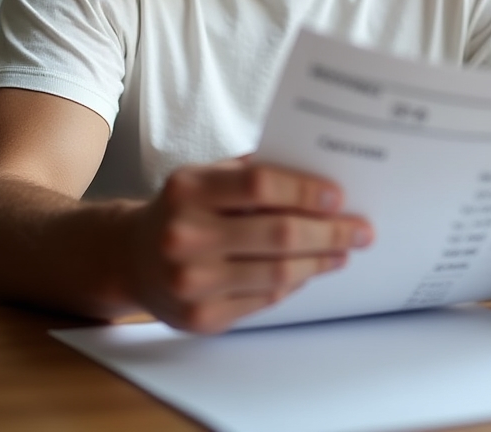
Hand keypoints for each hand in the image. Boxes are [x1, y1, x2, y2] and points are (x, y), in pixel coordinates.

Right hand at [127, 158, 372, 332]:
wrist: (129, 257)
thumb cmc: (182, 208)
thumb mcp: (205, 176)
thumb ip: (252, 173)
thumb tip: (319, 174)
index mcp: (189, 188)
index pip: (260, 186)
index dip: (305, 190)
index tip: (338, 196)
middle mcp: (185, 235)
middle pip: (277, 233)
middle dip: (329, 232)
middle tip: (360, 229)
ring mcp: (191, 281)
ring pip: (277, 272)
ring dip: (319, 261)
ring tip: (342, 250)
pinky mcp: (200, 317)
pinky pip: (264, 299)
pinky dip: (293, 284)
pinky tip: (309, 270)